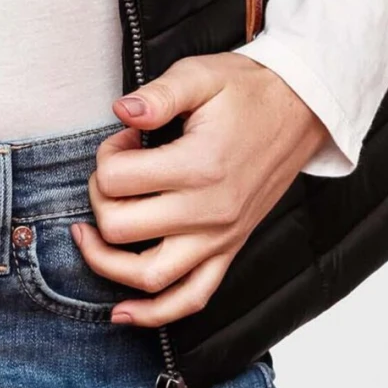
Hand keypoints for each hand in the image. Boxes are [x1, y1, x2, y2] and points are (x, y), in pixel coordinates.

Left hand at [73, 54, 331, 326]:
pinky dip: (154, 313)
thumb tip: (120, 112)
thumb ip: (157, 95)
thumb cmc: (247, 90)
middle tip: (116, 169)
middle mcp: (209, 211)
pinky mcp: (228, 250)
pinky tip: (122, 312)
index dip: (106, 154)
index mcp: (199, 166)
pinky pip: (190, 298)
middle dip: (100, 197)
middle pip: (121, 228)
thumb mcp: (200, 74)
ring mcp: (220, 238)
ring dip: (106, 262)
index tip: (124, 136)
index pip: (117, 180)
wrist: (299, 110)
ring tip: (87, 236)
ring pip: (149, 278)